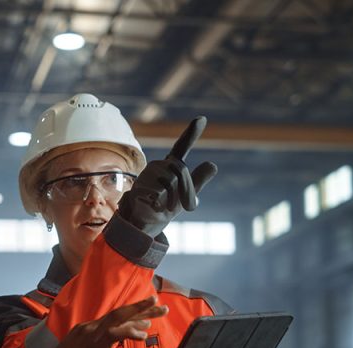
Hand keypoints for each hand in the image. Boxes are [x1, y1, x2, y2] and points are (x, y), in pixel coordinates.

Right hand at [23, 296, 167, 347]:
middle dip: (141, 308)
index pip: (113, 320)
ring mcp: (89, 337)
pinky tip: (143, 334)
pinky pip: (114, 335)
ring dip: (141, 313)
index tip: (148, 317)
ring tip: (160, 308)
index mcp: (85, 331)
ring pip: (119, 318)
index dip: (132, 318)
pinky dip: (130, 332)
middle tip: (160, 304)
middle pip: (119, 314)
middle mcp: (88, 329)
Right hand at [117, 116, 217, 237]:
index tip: (202, 119)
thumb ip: (199, 180)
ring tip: (166, 207)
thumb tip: (213, 164)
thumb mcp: (187, 195)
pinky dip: (161, 204)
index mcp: (171, 165)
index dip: (191, 133)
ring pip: (170, 181)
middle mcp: (159, 165)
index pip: (182, 147)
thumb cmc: (166, 205)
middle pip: (181, 170)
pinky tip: (154, 206)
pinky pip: (158, 192)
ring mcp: (147, 174)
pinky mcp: (139, 185)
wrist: (144, 222)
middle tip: (187, 208)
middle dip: (187, 190)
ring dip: (174, 200)